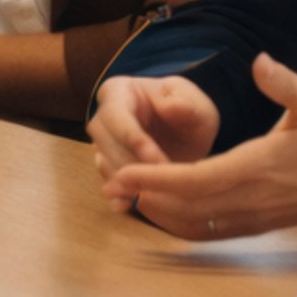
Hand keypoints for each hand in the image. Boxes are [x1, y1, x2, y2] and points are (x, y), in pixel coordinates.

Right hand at [88, 73, 220, 206]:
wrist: (185, 132)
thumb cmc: (188, 111)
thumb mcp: (195, 104)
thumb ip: (187, 105)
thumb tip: (170, 107)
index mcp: (118, 91)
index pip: (117, 115)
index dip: (136, 140)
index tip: (160, 161)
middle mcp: (102, 117)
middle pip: (104, 142)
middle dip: (131, 164)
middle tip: (160, 183)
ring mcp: (101, 144)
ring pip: (104, 163)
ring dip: (127, 181)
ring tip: (154, 195)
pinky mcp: (108, 167)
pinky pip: (108, 181)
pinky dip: (118, 195)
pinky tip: (129, 205)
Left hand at [101, 53, 296, 239]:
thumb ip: (285, 83)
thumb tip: (260, 62)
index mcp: (259, 167)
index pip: (198, 180)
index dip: (156, 180)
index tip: (123, 173)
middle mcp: (252, 199)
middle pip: (187, 208)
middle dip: (145, 198)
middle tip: (109, 185)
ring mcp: (254, 217)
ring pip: (195, 225)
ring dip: (158, 214)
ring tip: (126, 196)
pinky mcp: (257, 225)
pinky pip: (210, 232)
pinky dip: (179, 224)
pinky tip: (160, 210)